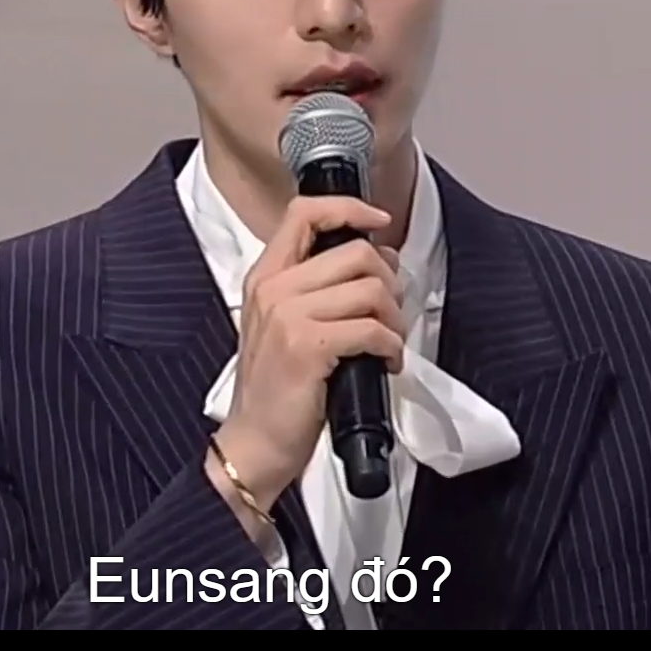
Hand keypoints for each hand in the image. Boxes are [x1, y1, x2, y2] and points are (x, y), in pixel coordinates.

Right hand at [209, 196, 407, 512]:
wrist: (255, 442)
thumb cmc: (277, 389)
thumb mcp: (284, 324)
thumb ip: (319, 288)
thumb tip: (378, 261)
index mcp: (266, 276)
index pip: (305, 213)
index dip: (350, 208)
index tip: (379, 220)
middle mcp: (274, 289)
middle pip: (357, 253)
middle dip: (389, 282)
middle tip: (390, 313)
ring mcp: (288, 317)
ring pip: (372, 290)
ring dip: (395, 319)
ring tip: (389, 342)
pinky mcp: (308, 347)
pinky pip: (372, 329)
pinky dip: (391, 346)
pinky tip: (385, 362)